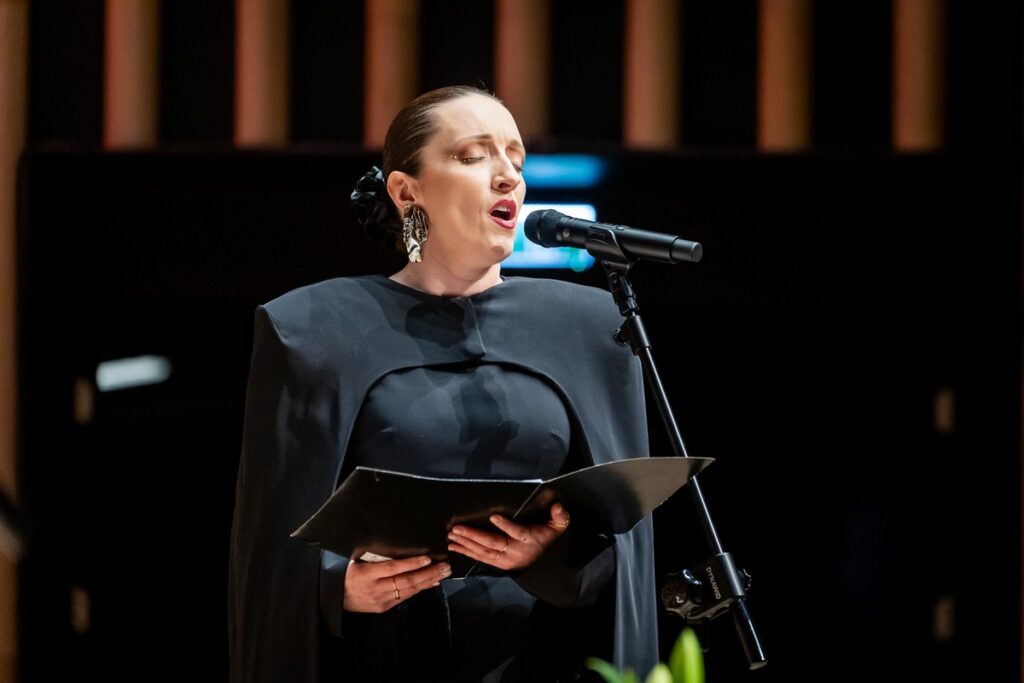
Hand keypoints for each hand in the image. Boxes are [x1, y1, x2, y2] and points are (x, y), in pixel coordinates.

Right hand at [343, 555, 451, 612]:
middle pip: (405, 581)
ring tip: (443, 573)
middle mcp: (375, 588)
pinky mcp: (384, 607)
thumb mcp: (355, 561)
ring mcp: (381, 600)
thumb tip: (397, 545)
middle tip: (444, 566)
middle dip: (428, 573)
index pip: (392, 568)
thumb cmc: (346, 574)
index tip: (427, 558)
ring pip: (408, 590)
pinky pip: (405, 597)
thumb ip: (374, 555)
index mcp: (366, 574)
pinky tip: (432, 583)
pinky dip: (420, 589)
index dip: (410, 563)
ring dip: (428, 581)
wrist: (336, 599)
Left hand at [447, 503, 571, 571]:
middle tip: (457, 528)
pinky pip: (480, 558)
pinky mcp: (498, 563)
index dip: (506, 526)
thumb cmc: (547, 536)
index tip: (494, 517)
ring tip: (452, 536)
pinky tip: (454, 547)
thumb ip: (560, 516)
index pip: (517, 532)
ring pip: (484, 551)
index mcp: (529, 539)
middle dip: (474, 535)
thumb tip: (558, 507)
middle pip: (493, 543)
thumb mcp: (558, 526)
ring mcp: (505, 559)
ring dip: (466, 543)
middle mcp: (515, 550)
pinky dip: (466, 552)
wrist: (545, 564)